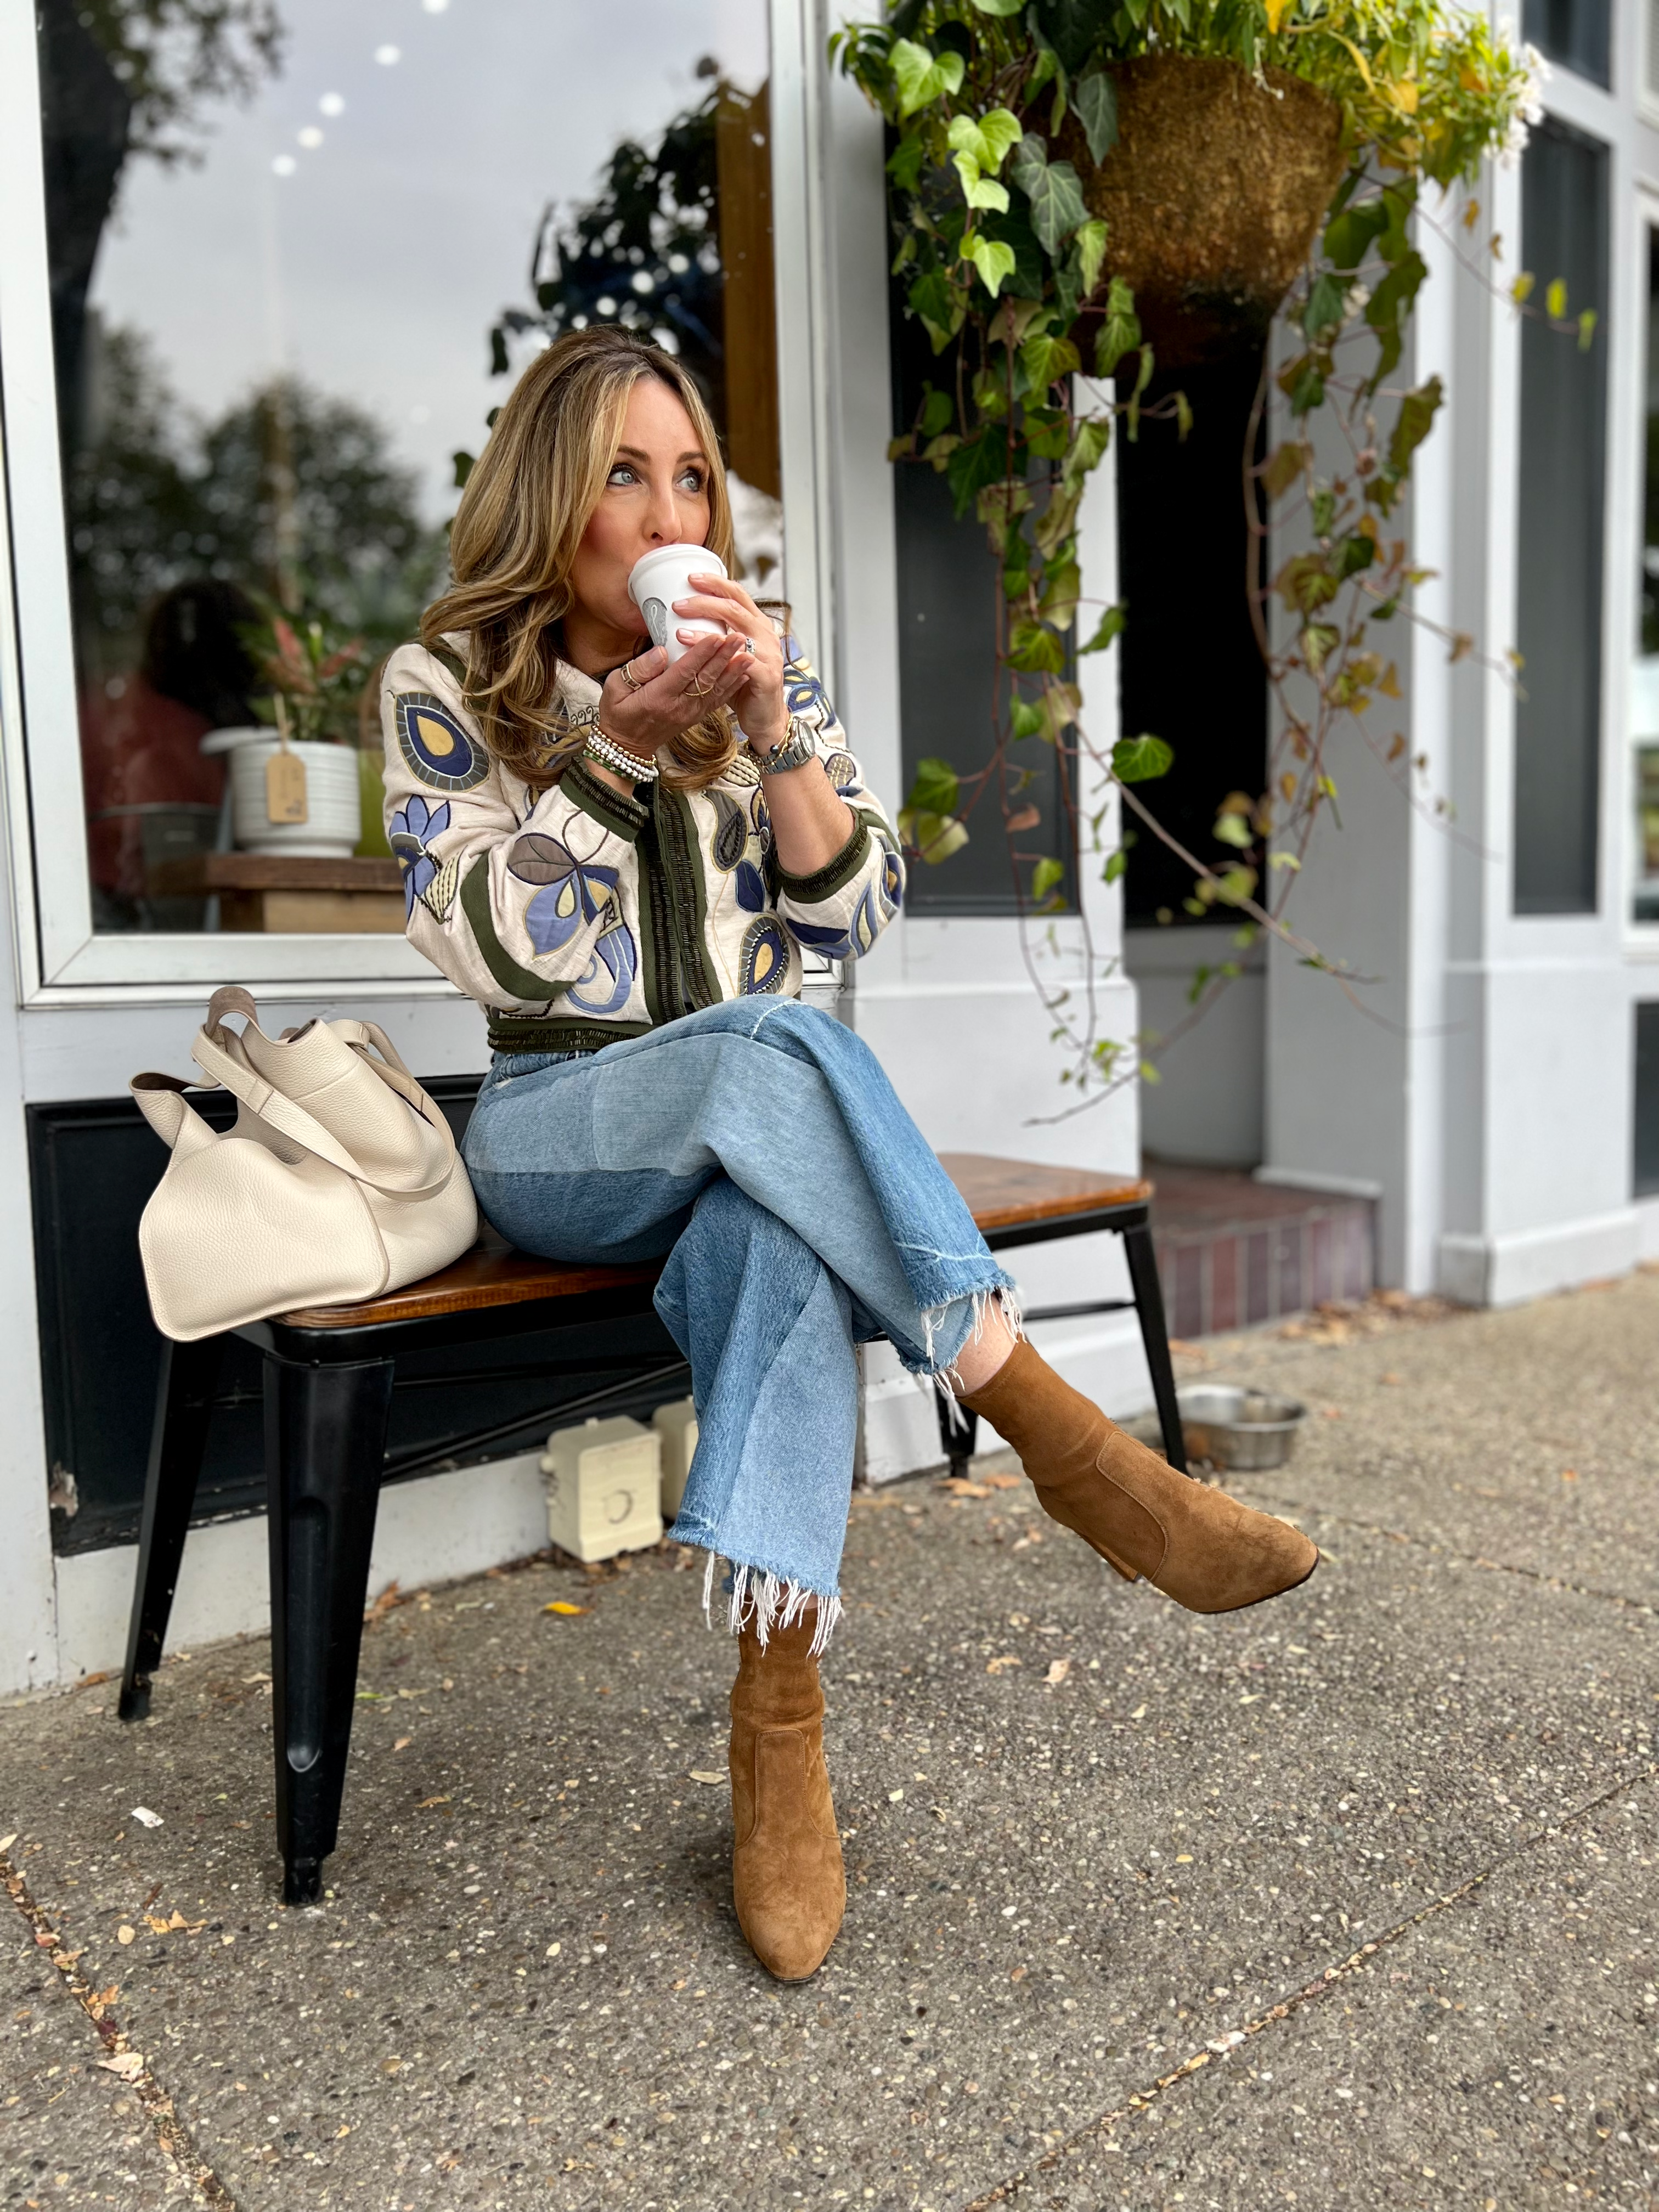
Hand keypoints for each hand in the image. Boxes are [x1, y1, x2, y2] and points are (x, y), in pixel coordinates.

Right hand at [597, 626, 756, 761]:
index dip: (702, 653)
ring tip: (749, 651)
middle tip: (740, 637)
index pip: (684, 671)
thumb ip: (639, 669)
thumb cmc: (618, 712)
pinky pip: (717, 700)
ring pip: (716, 689)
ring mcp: (690, 713)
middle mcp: (679, 707)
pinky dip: (732, 686)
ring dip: (734, 670)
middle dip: (724, 656)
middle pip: (706, 678)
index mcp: (658, 697)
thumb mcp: (616, 688)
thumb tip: (662, 652)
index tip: (716, 636)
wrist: (626, 746)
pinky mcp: (696, 716)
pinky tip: (744, 673)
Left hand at [671, 574, 787, 749]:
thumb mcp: (728, 655)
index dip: (716, 583)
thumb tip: (683, 622)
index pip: (737, 594)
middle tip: (678, 603)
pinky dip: (716, 653)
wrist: (765, 718)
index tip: (691, 578)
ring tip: (678, 624)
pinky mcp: (765, 674)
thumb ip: (714, 637)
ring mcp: (768, 653)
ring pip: (736, 630)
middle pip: (735, 606)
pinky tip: (697, 653)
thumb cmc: (743, 686)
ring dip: (706, 626)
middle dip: (705, 600)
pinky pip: (739, 659)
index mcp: (756, 624)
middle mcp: (765, 634)